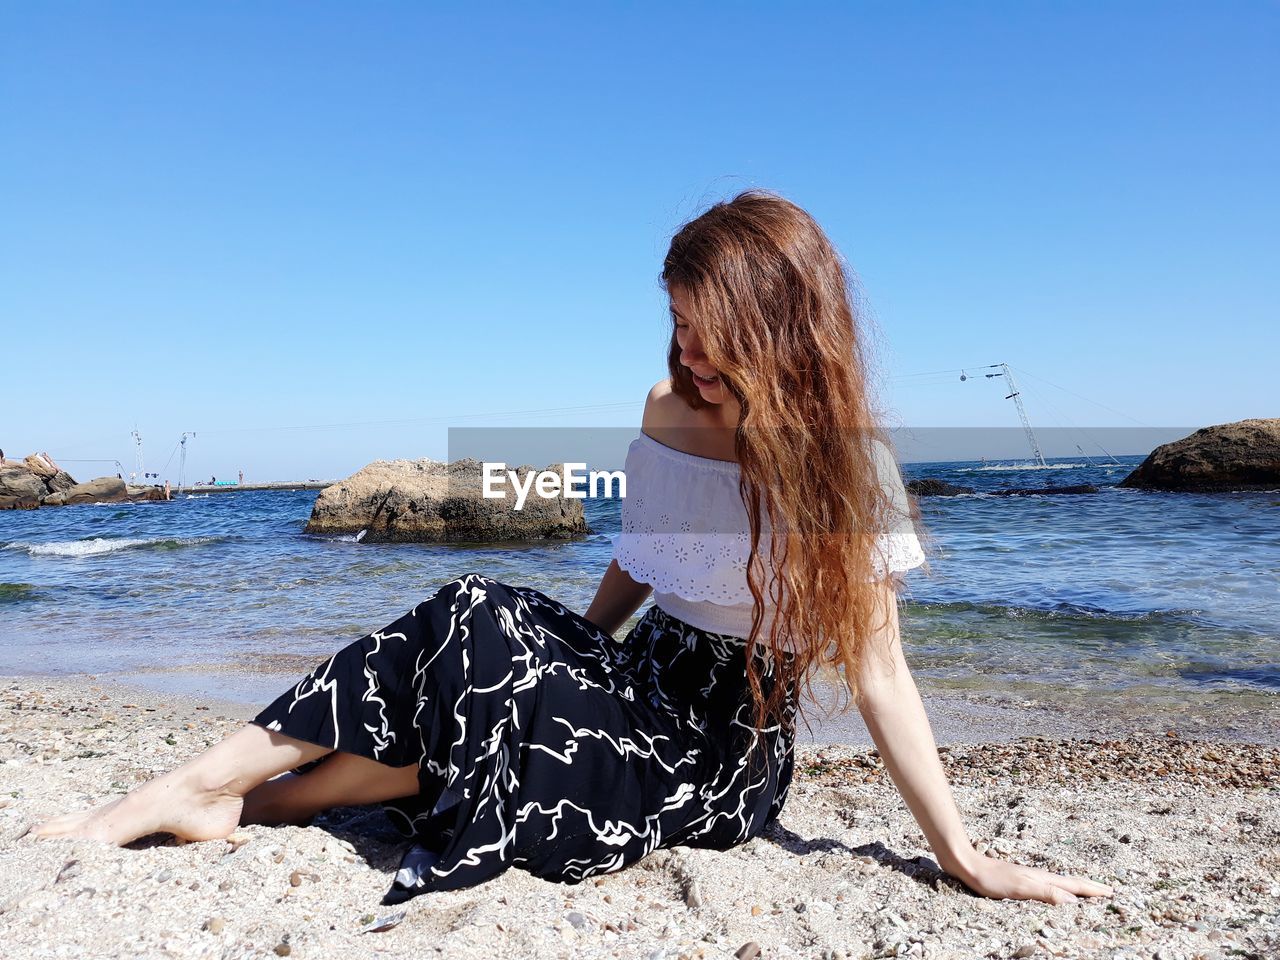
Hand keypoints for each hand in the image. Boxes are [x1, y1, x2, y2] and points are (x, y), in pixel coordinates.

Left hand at [951, 852, 1113, 903]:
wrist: (968, 865)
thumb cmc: (992, 878)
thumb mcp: (1020, 888)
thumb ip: (1046, 893)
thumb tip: (1074, 902)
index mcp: (1043, 879)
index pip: (1074, 886)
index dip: (1093, 891)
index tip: (1112, 893)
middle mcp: (1040, 877)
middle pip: (1071, 882)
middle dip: (1090, 887)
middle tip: (1109, 891)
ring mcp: (1030, 878)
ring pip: (1061, 883)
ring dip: (1077, 887)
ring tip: (1089, 891)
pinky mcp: (1021, 881)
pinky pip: (1049, 886)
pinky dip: (1061, 889)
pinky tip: (1056, 890)